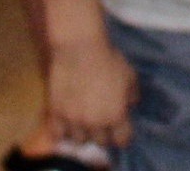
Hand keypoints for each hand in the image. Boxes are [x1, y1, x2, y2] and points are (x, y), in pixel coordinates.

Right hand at [47, 33, 136, 151]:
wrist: (80, 48)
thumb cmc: (108, 59)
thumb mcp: (129, 75)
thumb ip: (132, 94)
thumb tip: (131, 104)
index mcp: (116, 116)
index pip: (122, 140)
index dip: (122, 136)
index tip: (120, 129)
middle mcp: (95, 123)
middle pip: (100, 142)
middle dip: (102, 134)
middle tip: (101, 123)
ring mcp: (74, 120)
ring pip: (79, 140)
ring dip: (82, 133)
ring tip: (82, 123)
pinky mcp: (57, 113)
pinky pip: (57, 134)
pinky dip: (62, 132)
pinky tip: (65, 124)